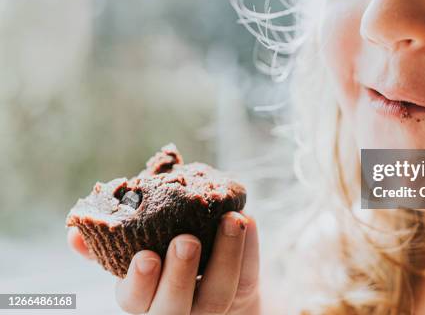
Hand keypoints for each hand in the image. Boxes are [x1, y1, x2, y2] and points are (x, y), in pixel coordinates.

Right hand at [67, 212, 259, 313]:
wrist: (218, 282)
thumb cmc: (167, 263)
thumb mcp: (137, 255)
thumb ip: (108, 245)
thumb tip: (75, 231)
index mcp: (143, 299)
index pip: (135, 300)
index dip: (139, 282)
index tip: (145, 256)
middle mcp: (177, 309)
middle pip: (176, 307)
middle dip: (179, 274)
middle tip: (185, 240)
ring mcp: (212, 306)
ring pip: (219, 293)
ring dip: (226, 255)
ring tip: (231, 221)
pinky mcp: (244, 294)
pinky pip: (249, 276)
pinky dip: (249, 248)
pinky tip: (247, 219)